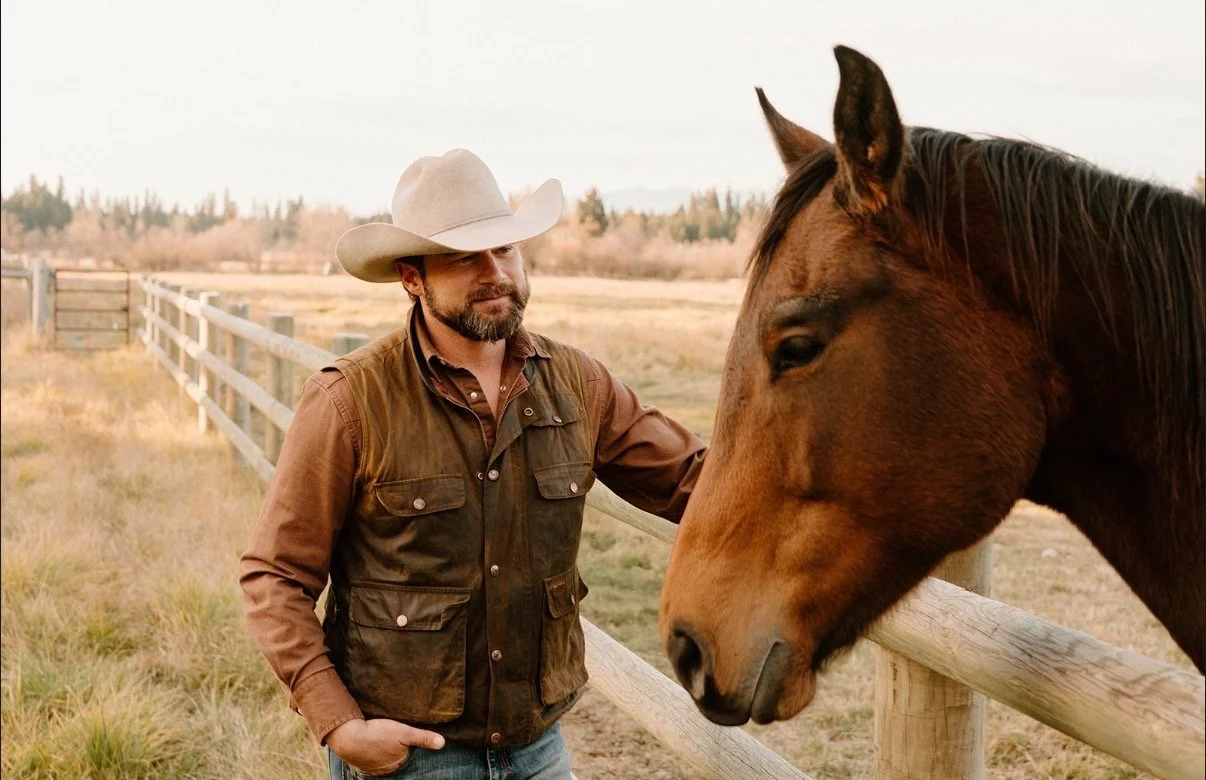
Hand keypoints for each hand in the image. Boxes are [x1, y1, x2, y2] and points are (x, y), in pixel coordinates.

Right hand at [327, 718, 445, 775]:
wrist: (348, 737)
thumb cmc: (377, 734)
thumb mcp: (403, 732)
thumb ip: (423, 738)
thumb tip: (442, 743)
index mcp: (397, 764)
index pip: (408, 757)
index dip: (409, 748)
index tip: (407, 740)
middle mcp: (385, 770)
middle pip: (395, 759)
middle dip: (397, 751)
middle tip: (394, 739)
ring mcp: (372, 768)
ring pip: (383, 759)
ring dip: (384, 751)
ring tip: (384, 740)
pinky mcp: (360, 762)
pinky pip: (371, 758)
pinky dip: (373, 752)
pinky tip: (372, 743)